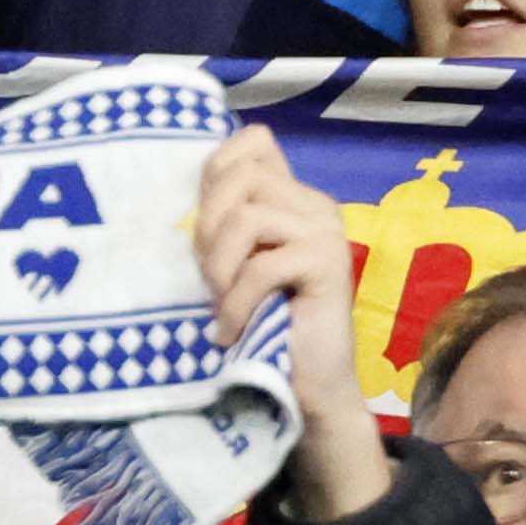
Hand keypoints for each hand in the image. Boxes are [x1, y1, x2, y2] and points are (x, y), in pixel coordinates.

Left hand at [195, 129, 382, 520]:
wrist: (306, 380)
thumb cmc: (261, 320)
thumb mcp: (231, 260)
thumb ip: (225, 218)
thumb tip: (196, 182)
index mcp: (292, 196)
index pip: (252, 144)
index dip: (214, 174)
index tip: (206, 229)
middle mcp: (315, 204)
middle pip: (241, 178)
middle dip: (208, 228)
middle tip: (210, 279)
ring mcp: (326, 231)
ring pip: (248, 217)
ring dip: (219, 266)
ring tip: (221, 302)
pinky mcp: (328, 264)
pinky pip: (263, 267)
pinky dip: (236, 302)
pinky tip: (231, 329)